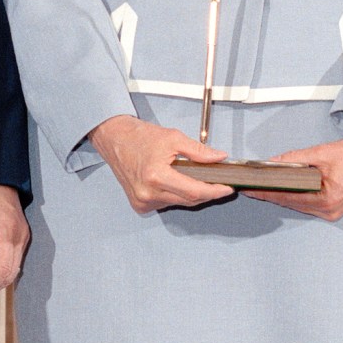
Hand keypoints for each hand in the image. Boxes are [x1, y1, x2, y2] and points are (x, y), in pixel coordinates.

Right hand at [91, 115, 232, 213]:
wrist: (114, 139)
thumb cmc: (139, 137)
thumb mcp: (173, 137)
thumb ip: (198, 151)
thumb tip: (218, 158)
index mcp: (156, 176)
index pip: (194, 191)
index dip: (214, 191)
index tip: (227, 188)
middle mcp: (148, 193)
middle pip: (189, 200)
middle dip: (206, 192)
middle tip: (216, 182)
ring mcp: (142, 201)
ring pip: (178, 203)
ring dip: (190, 193)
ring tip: (191, 177)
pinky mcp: (139, 205)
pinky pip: (166, 204)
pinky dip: (175, 195)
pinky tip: (173, 182)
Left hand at [249, 127, 342, 220]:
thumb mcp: (321, 153)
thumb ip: (294, 159)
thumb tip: (272, 163)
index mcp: (329, 199)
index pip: (289, 197)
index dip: (268, 192)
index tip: (252, 188)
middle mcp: (331, 210)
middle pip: (292, 203)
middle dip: (272, 193)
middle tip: (253, 185)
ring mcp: (332, 211)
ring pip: (299, 205)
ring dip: (283, 195)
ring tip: (264, 186)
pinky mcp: (333, 208)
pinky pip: (307, 203)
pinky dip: (295, 195)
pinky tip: (284, 188)